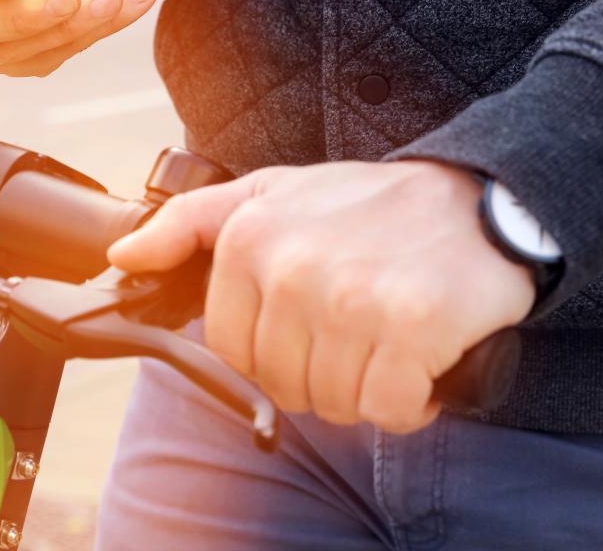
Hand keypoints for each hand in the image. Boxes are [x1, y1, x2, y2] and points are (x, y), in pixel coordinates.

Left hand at [108, 161, 534, 433]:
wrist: (480, 199)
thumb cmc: (367, 206)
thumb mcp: (268, 192)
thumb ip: (188, 224)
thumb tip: (122, 257)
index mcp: (248, 238)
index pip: (230, 349)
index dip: (271, 351)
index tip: (307, 323)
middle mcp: (292, 267)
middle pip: (283, 383)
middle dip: (321, 371)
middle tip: (357, 327)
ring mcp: (351, 298)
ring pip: (334, 403)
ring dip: (366, 387)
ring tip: (388, 338)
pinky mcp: (411, 326)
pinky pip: (388, 410)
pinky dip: (409, 401)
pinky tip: (421, 360)